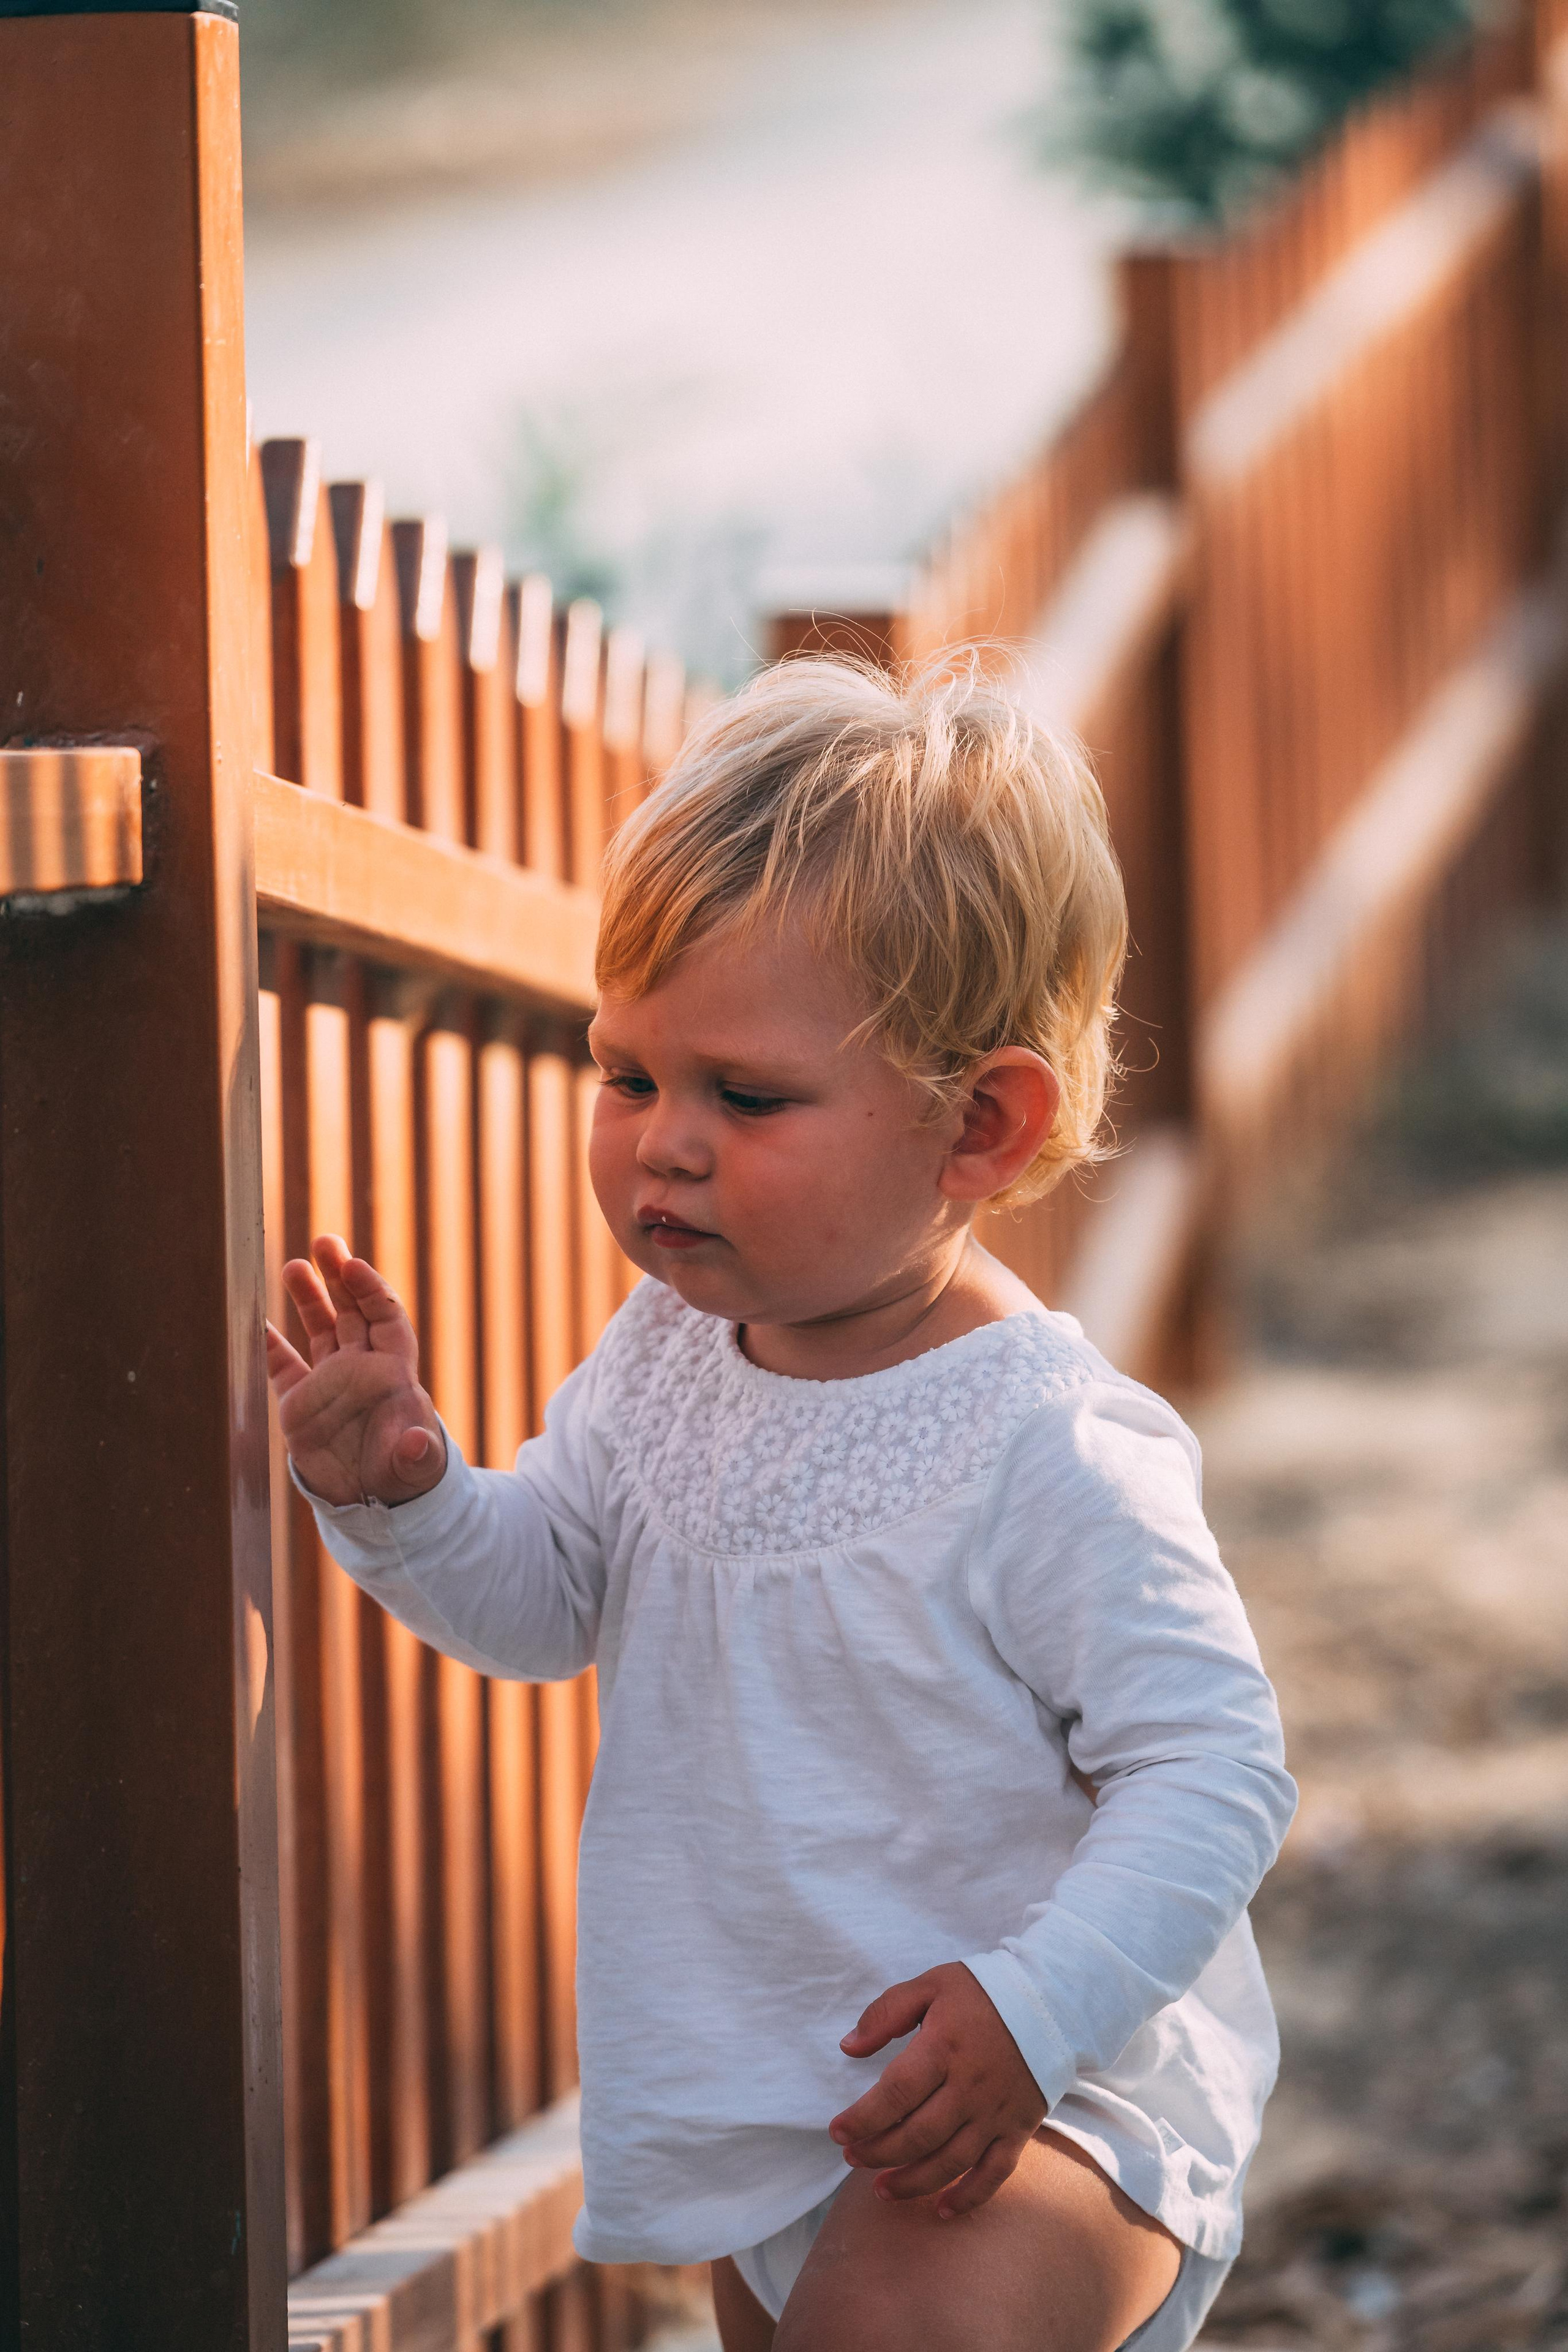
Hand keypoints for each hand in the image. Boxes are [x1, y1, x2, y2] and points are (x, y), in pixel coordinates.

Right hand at [265, 1233, 446, 1507]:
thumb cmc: (405, 1481)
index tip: (355, 1267)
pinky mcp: (299, 1407)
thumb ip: (417, 1455)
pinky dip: (268, 1347)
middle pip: (353, 1311)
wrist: (375, 1507)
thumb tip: (419, 1444)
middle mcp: (362, 1369)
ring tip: (293, 1266)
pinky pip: (282, 1368)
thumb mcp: (416, 1468)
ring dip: (308, 1298)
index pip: (386, 1318)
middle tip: (325, 1242)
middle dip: (340, 1276)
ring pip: (320, 1329)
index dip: (373, 1290)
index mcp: (394, 1373)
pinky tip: (252, 1322)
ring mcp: (330, 1384)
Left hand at [829, 1962, 1046, 2218]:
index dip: (862, 2118)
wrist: (1051, 2001)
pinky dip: (969, 2197)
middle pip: (917, 2135)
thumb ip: (886, 2012)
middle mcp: (969, 2087)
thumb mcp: (930, 1985)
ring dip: (911, 2182)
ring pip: (950, 2161)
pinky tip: (942, 2211)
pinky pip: (994, 2174)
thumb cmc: (982, 1992)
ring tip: (880, 2189)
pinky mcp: (1019, 2129)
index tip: (837, 2132)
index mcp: (944, 2047)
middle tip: (851, 2158)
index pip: (895, 2093)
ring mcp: (996, 2113)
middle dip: (878, 2152)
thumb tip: (848, 2047)